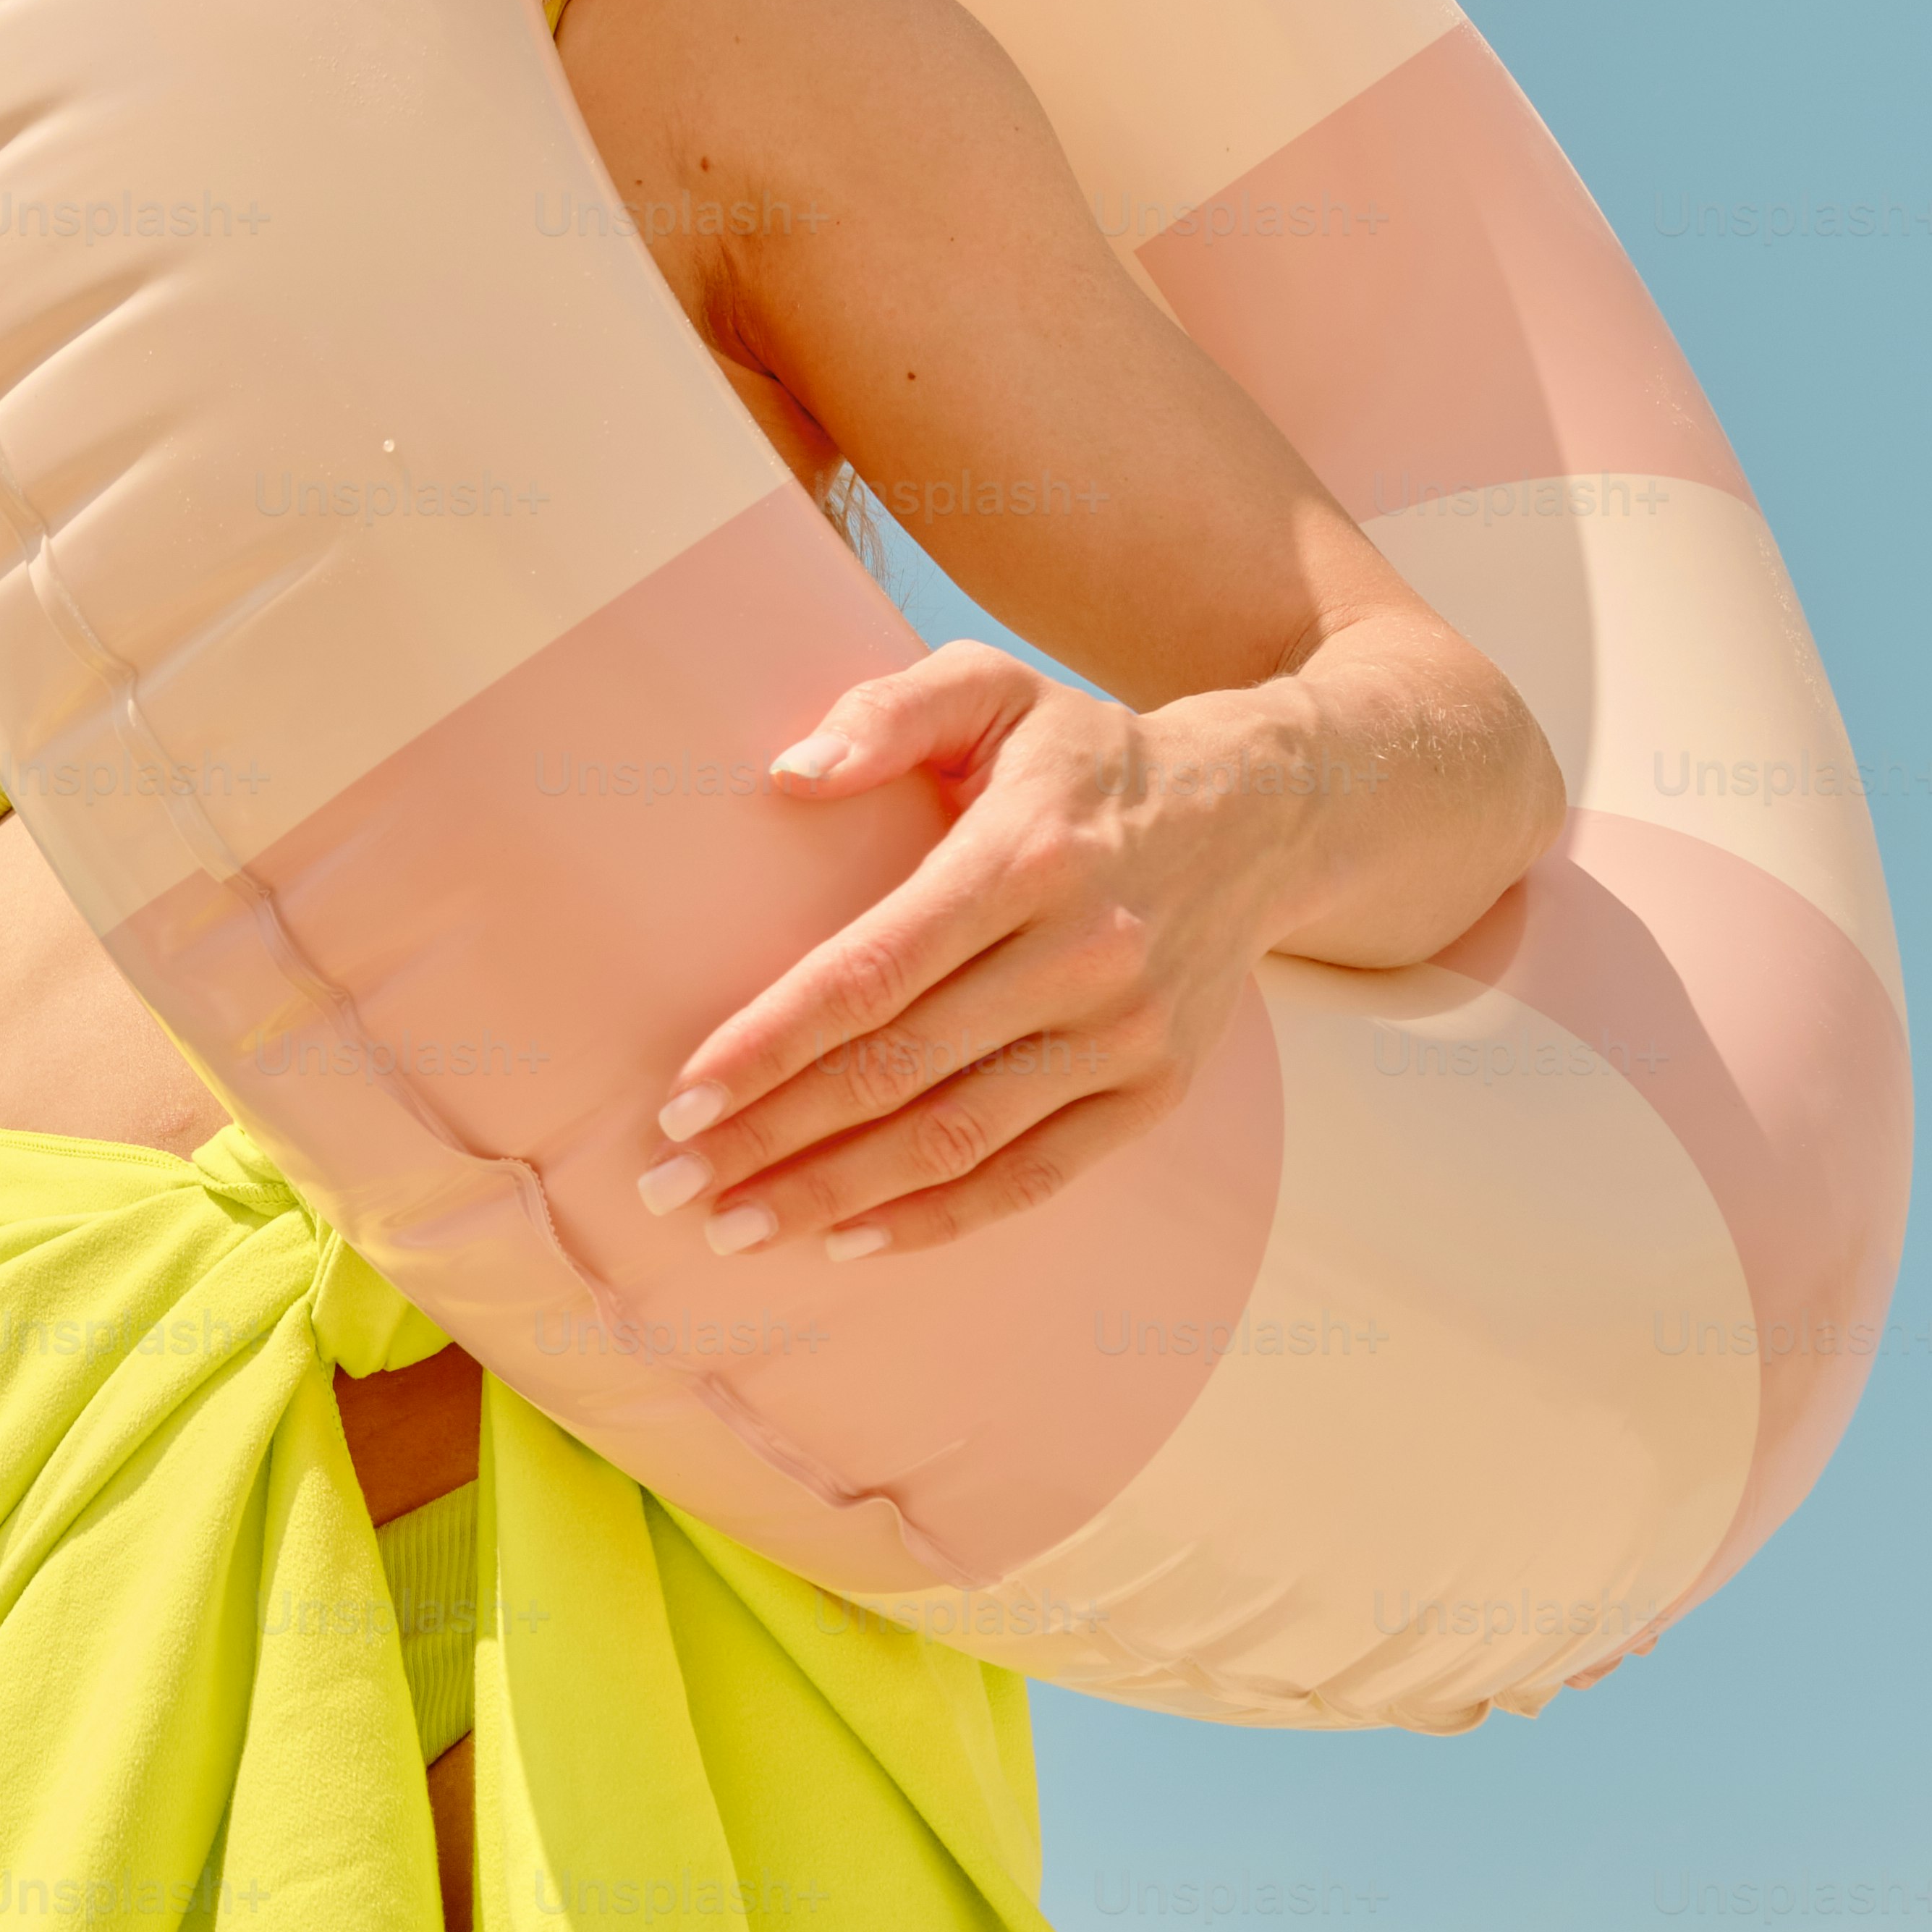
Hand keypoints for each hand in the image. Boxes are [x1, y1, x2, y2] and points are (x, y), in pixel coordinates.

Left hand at [638, 640, 1304, 1263]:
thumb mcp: (995, 688)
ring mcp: (1128, 1033)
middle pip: (899, 1071)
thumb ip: (888, 712)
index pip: (872, 972)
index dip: (769, 1044)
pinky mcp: (1156, 1089)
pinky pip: (1036, 1176)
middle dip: (771, 1138)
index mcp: (1026, 856)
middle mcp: (1085, 952)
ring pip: (958, 1139)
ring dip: (835, 1197)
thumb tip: (788, 775)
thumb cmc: (1088, 755)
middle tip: (667, 1185)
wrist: (1264, 812)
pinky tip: (849, 1242)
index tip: (681, 1098)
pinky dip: (939, 1219)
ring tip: (733, 1228)